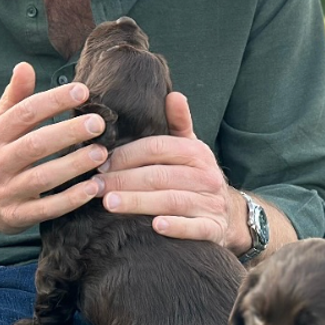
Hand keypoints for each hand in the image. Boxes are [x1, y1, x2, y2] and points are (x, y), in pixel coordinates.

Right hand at [0, 62, 110, 234]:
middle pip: (35, 145)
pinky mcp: (17, 217)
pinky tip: (94, 188)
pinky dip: (71, 199)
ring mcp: (6, 192)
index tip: (82, 91)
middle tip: (99, 122)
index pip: (25, 113)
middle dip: (68, 132)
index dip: (54, 101)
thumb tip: (25, 65)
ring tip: (102, 153)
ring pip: (43, 178)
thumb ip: (13, 98)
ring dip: (74, 166)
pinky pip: (47, 208)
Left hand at [96, 92, 247, 251]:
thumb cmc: (196, 178)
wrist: (229, 216)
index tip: (101, 163)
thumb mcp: (191, 149)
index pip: (157, 148)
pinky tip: (156, 227)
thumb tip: (173, 94)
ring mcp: (211, 203)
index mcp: (197, 152)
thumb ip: (179, 123)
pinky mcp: (213, 229)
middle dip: (124, 180)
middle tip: (95, 186)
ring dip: (139, 202)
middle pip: (160, 175)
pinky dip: (176, 227)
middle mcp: (206, 176)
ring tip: (110, 204)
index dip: (127, 155)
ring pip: (172, 201)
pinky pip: (195, 228)